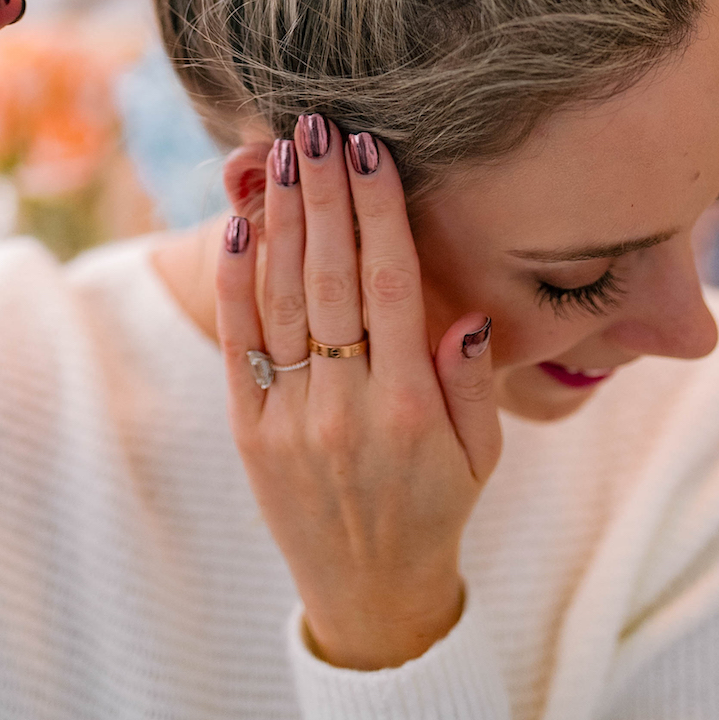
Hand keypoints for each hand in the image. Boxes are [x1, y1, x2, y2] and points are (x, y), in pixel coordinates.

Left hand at [216, 119, 499, 670]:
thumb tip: (462, 310)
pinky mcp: (248, 430)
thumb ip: (471, 380)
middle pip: (330, 275)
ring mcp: (290, 418)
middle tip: (318, 126)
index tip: (370, 148)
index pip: (390, 283)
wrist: (369, 593)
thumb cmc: (437, 507)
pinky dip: (236, 279)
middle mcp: (345, 407)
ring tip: (284, 155)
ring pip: (280, 298)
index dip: (378, 209)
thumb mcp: (482, 453)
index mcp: (411, 406)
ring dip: (282, 219)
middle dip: (325, 193)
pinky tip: (241, 224)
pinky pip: (238, 341)